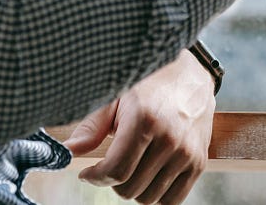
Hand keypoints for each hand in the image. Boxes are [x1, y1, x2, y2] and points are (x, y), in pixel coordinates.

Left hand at [63, 50, 215, 204]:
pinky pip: (174, 199)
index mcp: (145, 120)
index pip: (115, 171)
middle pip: (129, 188)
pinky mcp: (200, 162)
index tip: (88, 172)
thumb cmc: (149, 83)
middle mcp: (170, 138)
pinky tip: (151, 176)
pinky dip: (158, 195)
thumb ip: (90, 129)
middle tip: (113, 164)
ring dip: (135, 188)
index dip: (95, 177)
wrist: (192, 74)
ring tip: (133, 167)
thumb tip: (65, 153)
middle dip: (113, 181)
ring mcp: (187, 152)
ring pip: (149, 197)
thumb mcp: (116, 97)